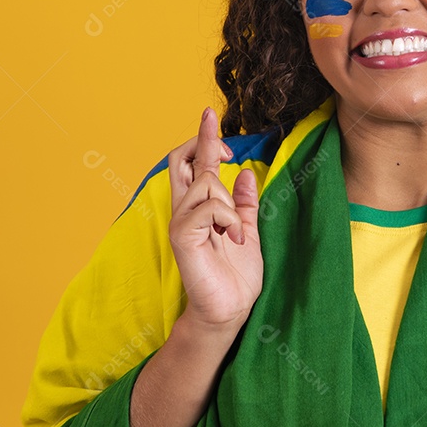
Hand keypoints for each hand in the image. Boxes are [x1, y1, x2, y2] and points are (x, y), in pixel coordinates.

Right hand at [167, 106, 263, 332]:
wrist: (231, 310)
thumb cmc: (236, 275)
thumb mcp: (247, 230)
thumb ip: (244, 203)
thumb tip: (243, 172)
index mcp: (200, 208)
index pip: (193, 163)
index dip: (201, 137)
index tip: (211, 116)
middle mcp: (184, 211)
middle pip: (179, 160)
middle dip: (202, 143)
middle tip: (227, 150)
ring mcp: (180, 223)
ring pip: (204, 184)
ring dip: (230, 204)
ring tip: (237, 233)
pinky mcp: (182, 238)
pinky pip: (206, 208)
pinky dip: (227, 218)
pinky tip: (233, 238)